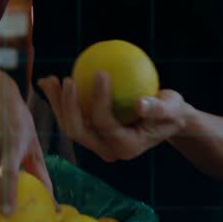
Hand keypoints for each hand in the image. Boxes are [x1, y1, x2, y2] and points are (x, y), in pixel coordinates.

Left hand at [37, 72, 193, 161]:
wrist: (166, 119)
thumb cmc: (172, 111)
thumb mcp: (173, 109)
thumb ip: (159, 108)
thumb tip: (141, 104)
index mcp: (124, 147)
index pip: (105, 124)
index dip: (100, 100)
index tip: (101, 72)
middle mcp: (105, 149)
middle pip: (78, 131)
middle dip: (67, 107)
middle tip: (67, 79)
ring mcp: (95, 142)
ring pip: (69, 125)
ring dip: (56, 103)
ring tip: (49, 79)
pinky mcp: (89, 132)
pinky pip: (70, 116)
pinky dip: (60, 100)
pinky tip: (52, 79)